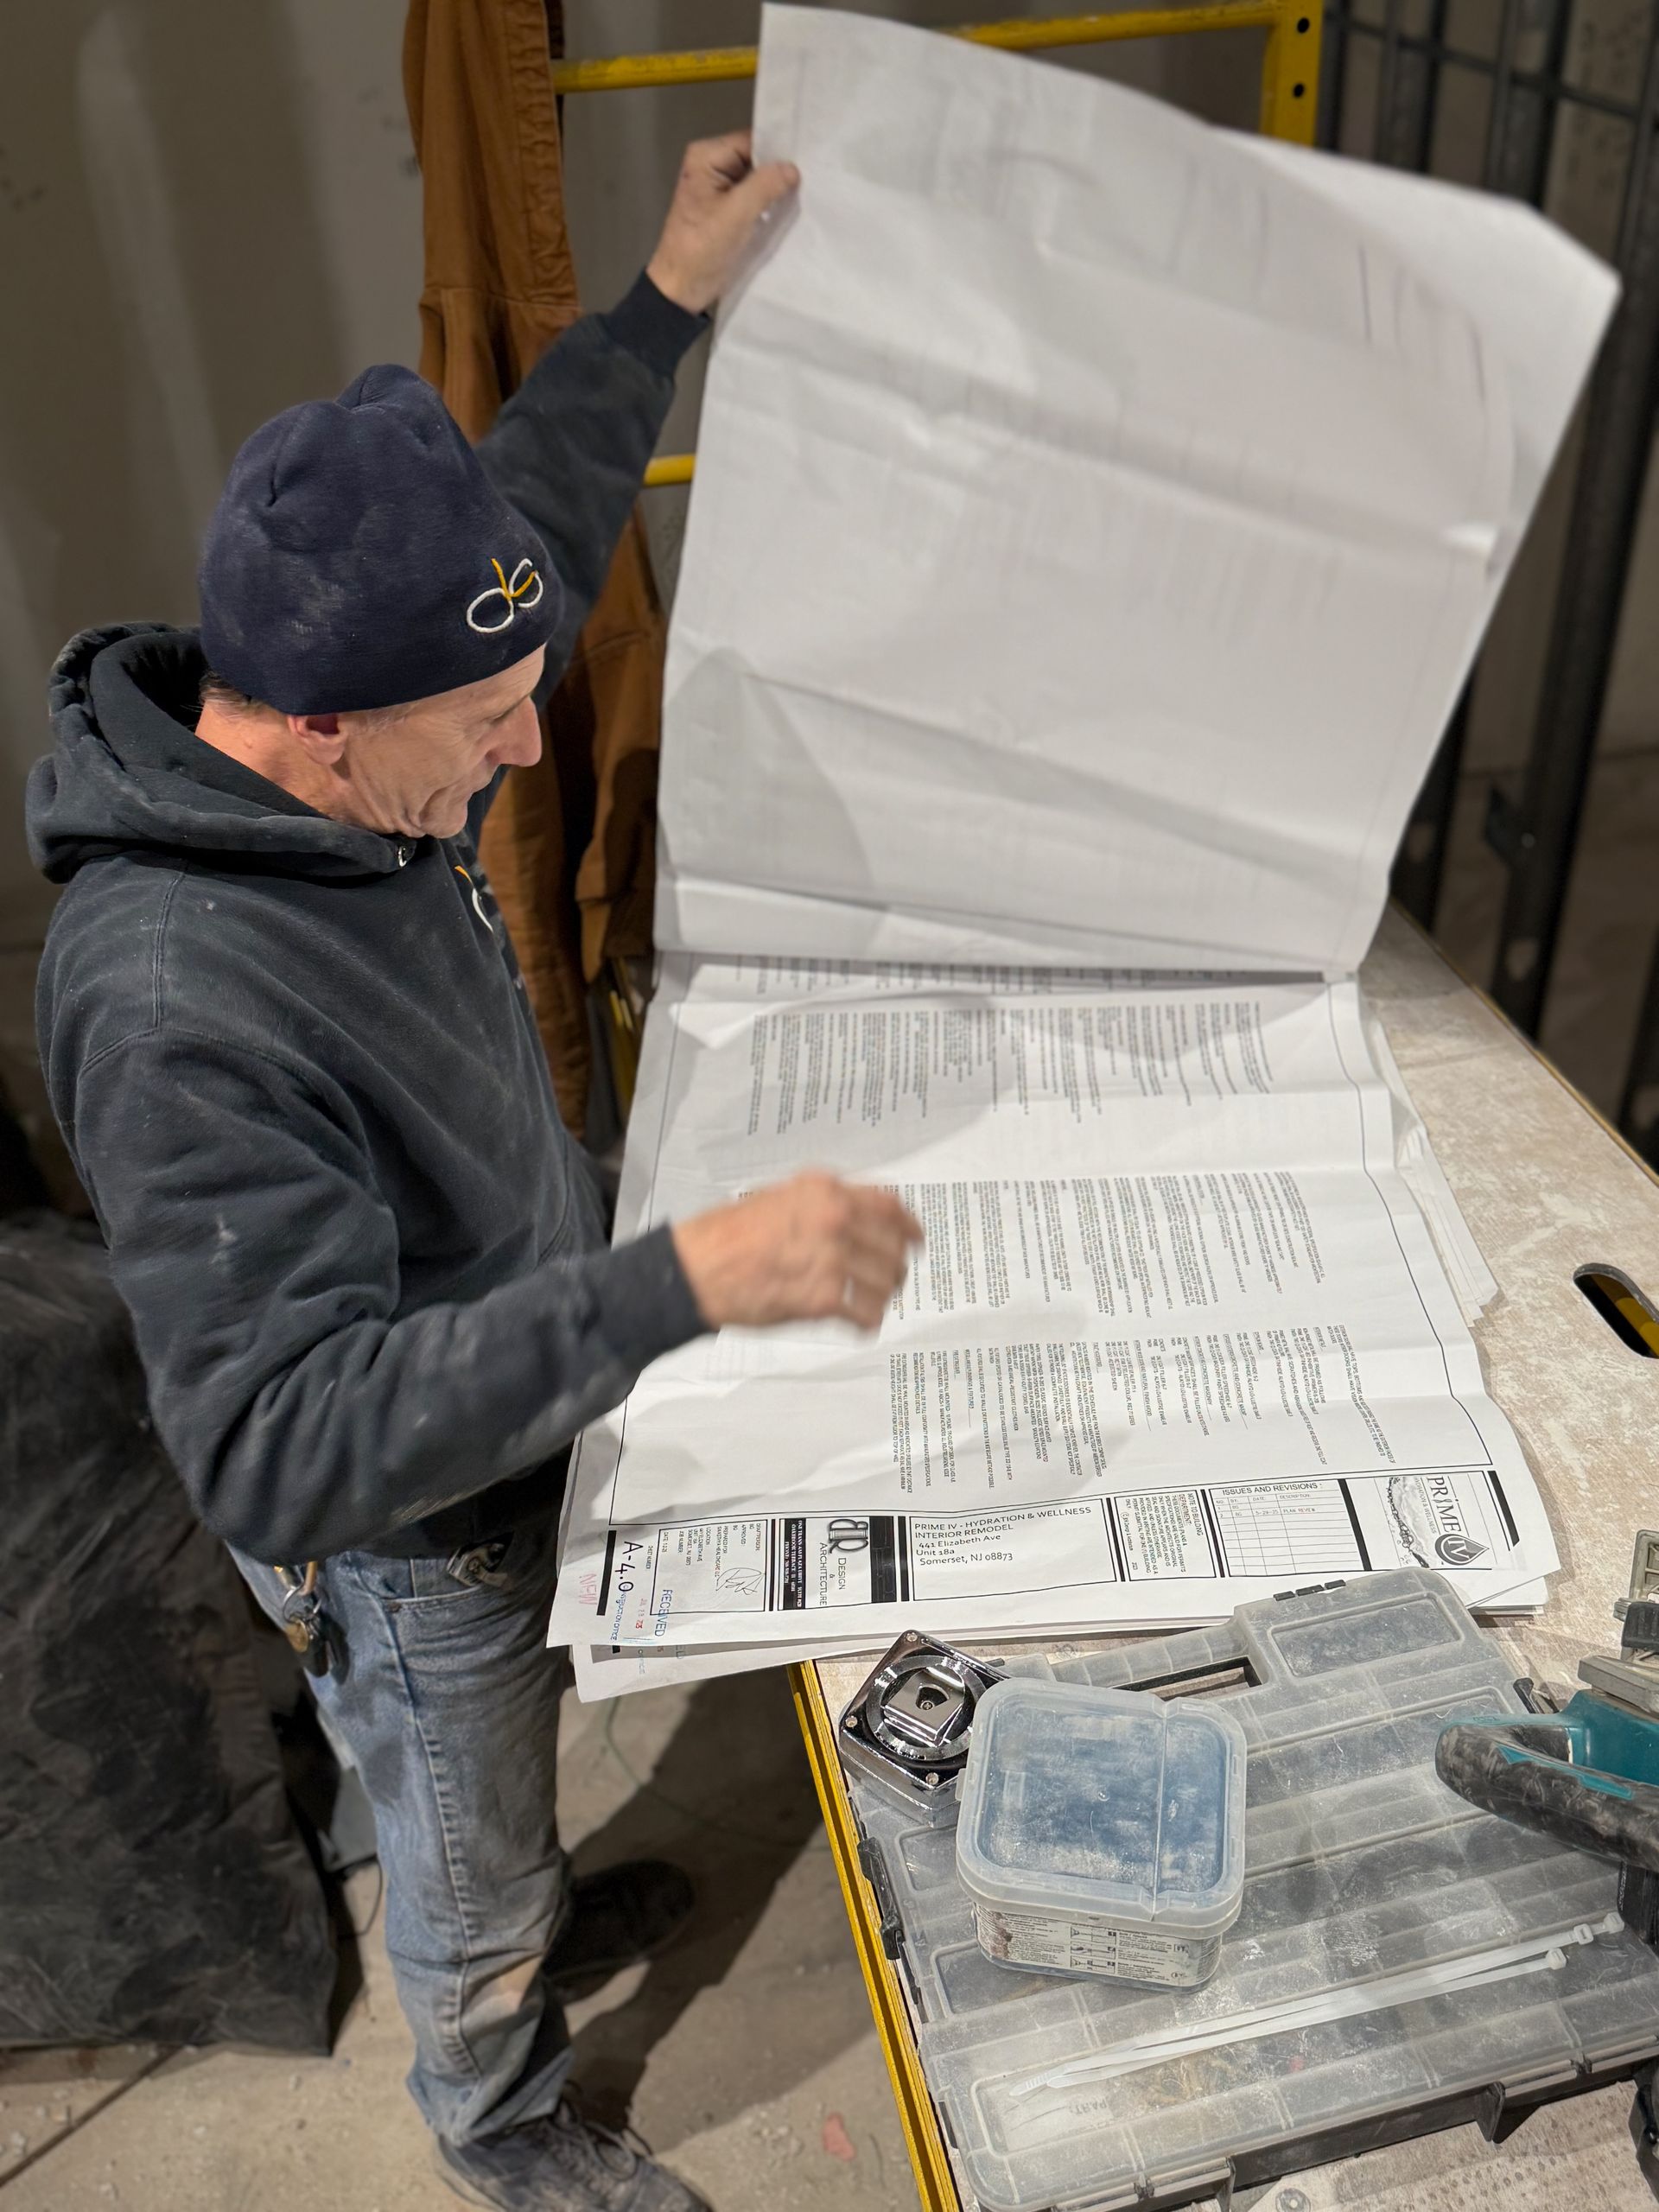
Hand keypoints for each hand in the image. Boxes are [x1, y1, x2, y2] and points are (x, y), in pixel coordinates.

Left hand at [647, 131, 799, 315]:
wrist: (682, 289)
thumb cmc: (703, 249)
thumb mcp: (736, 214)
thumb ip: (765, 185)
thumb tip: (792, 167)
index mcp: (706, 156)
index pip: (751, 141)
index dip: (778, 151)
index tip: (806, 162)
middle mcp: (711, 164)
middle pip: (755, 158)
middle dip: (778, 171)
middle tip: (809, 181)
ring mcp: (718, 187)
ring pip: (756, 179)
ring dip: (775, 189)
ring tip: (802, 195)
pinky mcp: (725, 208)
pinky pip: (753, 197)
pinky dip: (767, 203)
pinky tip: (786, 209)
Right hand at [673, 1173, 923, 1331]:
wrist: (697, 1269)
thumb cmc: (728, 1237)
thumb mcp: (780, 1198)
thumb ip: (823, 1205)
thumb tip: (858, 1218)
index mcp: (825, 1191)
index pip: (889, 1205)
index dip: (908, 1225)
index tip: (916, 1238)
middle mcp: (834, 1220)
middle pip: (892, 1246)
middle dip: (893, 1266)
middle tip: (889, 1279)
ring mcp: (832, 1258)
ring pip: (886, 1282)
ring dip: (881, 1296)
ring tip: (866, 1303)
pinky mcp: (824, 1298)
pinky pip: (867, 1313)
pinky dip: (866, 1321)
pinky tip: (857, 1323)